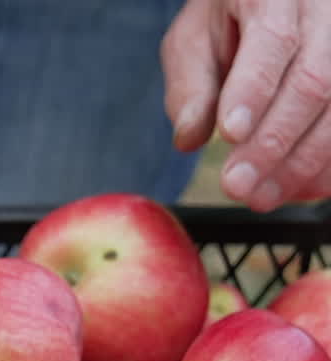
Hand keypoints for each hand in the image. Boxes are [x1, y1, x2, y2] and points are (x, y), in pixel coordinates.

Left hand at [161, 0, 330, 209]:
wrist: (272, 3)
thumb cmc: (229, 19)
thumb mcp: (195, 41)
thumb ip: (191, 87)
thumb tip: (188, 137)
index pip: (273, 38)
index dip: (255, 91)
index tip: (231, 134)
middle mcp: (323, 7)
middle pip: (314, 80)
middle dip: (273, 143)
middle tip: (237, 186)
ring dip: (300, 165)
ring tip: (260, 197)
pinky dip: (325, 168)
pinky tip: (295, 190)